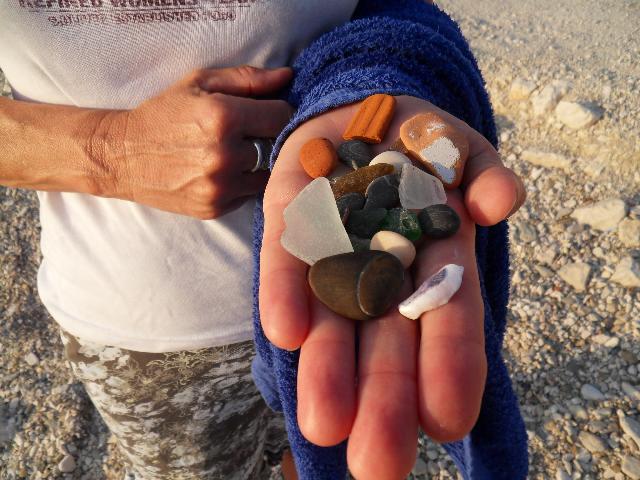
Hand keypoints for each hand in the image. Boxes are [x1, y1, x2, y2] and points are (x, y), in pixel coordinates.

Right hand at [100, 66, 292, 218]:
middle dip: (269, 137)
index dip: (278, 112)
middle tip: (251, 132)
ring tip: (235, 152)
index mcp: (223, 117)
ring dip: (259, 163)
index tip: (266, 112)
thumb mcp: (200, 83)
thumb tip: (287, 77)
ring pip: (267, 174)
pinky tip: (221, 171)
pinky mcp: (215, 208)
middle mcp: (225, 155)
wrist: (122, 155)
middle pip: (278, 147)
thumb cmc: (163, 113)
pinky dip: (242, 183)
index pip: (283, 116)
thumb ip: (247, 79)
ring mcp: (221, 186)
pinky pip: (249, 194)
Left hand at [260, 96, 524, 477]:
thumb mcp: (462, 149)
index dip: (449, 367)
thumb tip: (502, 201)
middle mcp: (380, 270)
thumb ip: (485, 173)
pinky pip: (285, 261)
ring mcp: (330, 250)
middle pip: (383, 340)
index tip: (445, 420)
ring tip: (323, 423)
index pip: (446, 322)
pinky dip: (285, 294)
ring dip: (327, 368)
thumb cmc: (421, 140)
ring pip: (330, 318)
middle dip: (382, 398)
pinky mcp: (288, 223)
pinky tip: (284, 332)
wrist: (361, 111)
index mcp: (432, 261)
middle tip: (377, 462)